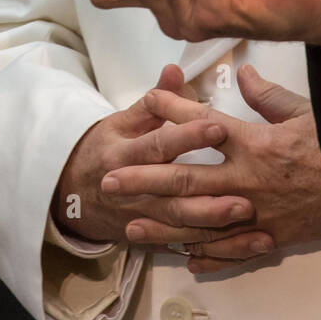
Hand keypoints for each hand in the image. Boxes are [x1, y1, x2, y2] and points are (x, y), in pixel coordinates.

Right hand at [51, 64, 264, 249]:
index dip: (186, 137)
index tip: (219, 127)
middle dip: (207, 197)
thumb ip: (156, 100)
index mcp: (123, 155)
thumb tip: (175, 70)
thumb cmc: (107, 149)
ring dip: (214, 224)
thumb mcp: (124, 121)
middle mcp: (132, 192)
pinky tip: (248, 244)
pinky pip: (186, 246)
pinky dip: (217, 250)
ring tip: (247, 216)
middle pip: (171, 195)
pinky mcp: (150, 239)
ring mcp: (141, 219)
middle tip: (245, 194)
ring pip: (180, 225)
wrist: (72, 194)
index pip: (158, 146)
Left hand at [101, 64, 320, 273]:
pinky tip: (183, 259)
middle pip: (184, 180)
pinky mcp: (270, 236)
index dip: (172, 110)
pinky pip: (232, 250)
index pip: (202, 124)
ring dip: (162, 225)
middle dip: (143, 179)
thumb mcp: (304, 112)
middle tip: (109, 180)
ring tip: (130, 226)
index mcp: (253, 143)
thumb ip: (268, 96)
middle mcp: (245, 180)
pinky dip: (208, 256)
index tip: (147, 100)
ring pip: (198, 223)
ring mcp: (255, 213)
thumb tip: (245, 73)